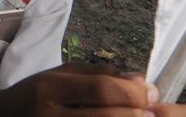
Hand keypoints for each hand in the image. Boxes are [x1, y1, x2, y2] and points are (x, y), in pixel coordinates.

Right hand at [1, 63, 185, 115]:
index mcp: (50, 87)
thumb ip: (97, 74)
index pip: (99, 89)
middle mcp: (48, 114)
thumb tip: (140, 79)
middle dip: (136, 116)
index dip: (132, 92)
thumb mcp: (57, 76)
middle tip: (154, 113)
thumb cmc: (31, 97)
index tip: (152, 93)